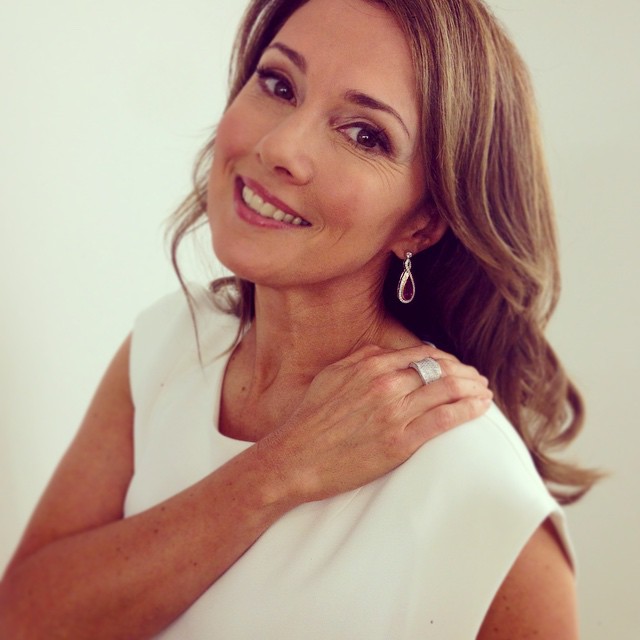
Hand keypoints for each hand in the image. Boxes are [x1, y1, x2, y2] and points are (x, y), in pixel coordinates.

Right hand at [255, 344, 491, 502]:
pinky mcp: (400, 441)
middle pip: (441, 370)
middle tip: (478, 379)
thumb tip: (389, 350)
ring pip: (448, 391)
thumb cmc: (311, 418)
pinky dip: (468, 410)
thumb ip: (362, 358)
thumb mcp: (332, 375)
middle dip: (466, 373)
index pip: (422, 354)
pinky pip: (444, 419)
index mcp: (371, 365)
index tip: (456, 367)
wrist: (295, 457)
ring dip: (473, 389)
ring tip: (485, 393)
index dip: (446, 360)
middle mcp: (386, 383)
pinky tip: (480, 408)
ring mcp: (395, 412)